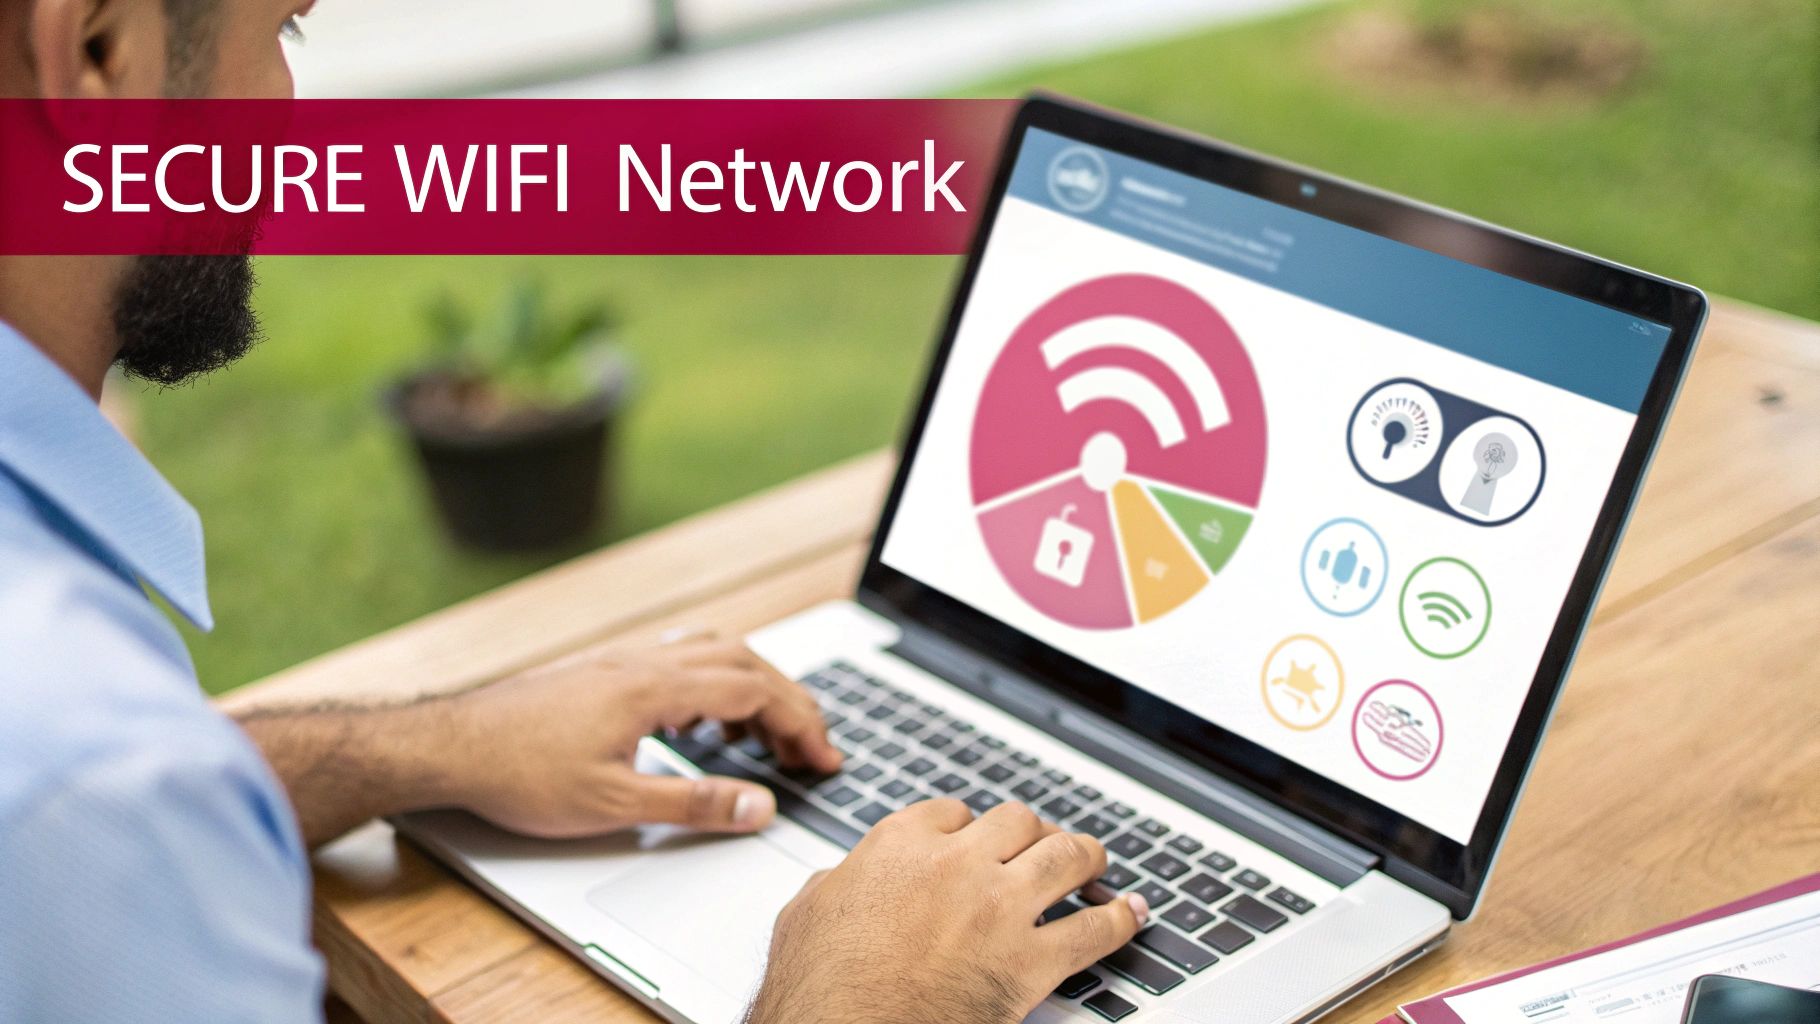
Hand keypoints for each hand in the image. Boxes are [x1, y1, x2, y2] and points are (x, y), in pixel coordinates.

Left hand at [446, 633, 841, 838]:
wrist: (448, 744)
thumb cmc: (519, 772)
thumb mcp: (614, 804)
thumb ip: (694, 802)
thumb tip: (759, 805)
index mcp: (655, 688)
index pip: (753, 691)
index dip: (799, 723)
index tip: (825, 757)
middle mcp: (644, 663)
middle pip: (744, 662)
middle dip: (789, 701)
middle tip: (813, 746)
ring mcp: (622, 662)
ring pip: (712, 651)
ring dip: (754, 684)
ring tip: (769, 731)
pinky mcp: (602, 671)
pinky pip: (679, 658)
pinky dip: (713, 680)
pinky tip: (699, 716)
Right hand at [747, 800, 1149, 1023]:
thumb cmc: (819, 988)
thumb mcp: (805, 915)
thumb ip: (834, 884)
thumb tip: (838, 881)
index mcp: (900, 845)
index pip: (952, 812)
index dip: (970, 827)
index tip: (976, 838)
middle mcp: (956, 863)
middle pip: (1017, 822)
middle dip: (1033, 832)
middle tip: (1041, 843)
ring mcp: (999, 908)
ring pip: (1066, 857)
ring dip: (1085, 857)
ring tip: (1094, 862)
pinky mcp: (1030, 960)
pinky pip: (1093, 931)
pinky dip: (1119, 920)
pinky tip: (1129, 915)